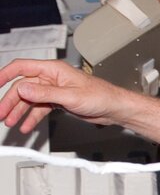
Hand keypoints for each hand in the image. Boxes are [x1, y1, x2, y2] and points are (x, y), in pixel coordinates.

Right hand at [0, 59, 128, 132]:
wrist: (114, 108)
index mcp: (53, 69)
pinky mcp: (58, 101)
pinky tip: (26, 127)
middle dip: (10, 101)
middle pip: (22, 87)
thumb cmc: (101, 96)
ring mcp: (53, 90)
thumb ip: (45, 93)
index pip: (22, 67)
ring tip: (10, 122)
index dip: (5, 75)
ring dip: (19, 111)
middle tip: (1, 114)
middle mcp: (51, 78)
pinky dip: (32, 118)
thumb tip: (23, 89)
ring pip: (29, 99)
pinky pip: (39, 109)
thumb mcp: (70, 96)